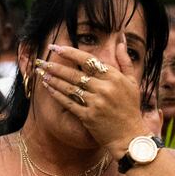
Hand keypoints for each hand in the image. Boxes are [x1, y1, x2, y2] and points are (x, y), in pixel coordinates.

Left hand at [35, 38, 146, 155]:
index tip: (56, 48)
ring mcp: (96, 103)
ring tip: (41, 73)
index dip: (70, 53)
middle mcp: (104, 89)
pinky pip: (68, 102)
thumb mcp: (133, 82)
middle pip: (75, 74)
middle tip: (42, 61)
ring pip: (69, 87)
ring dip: (53, 79)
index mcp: (114, 78)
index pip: (88, 61)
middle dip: (55, 66)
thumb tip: (121, 39)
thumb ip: (125, 60)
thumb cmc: (131, 108)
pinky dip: (56, 94)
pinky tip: (47, 87)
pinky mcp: (88, 116)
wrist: (130, 136)